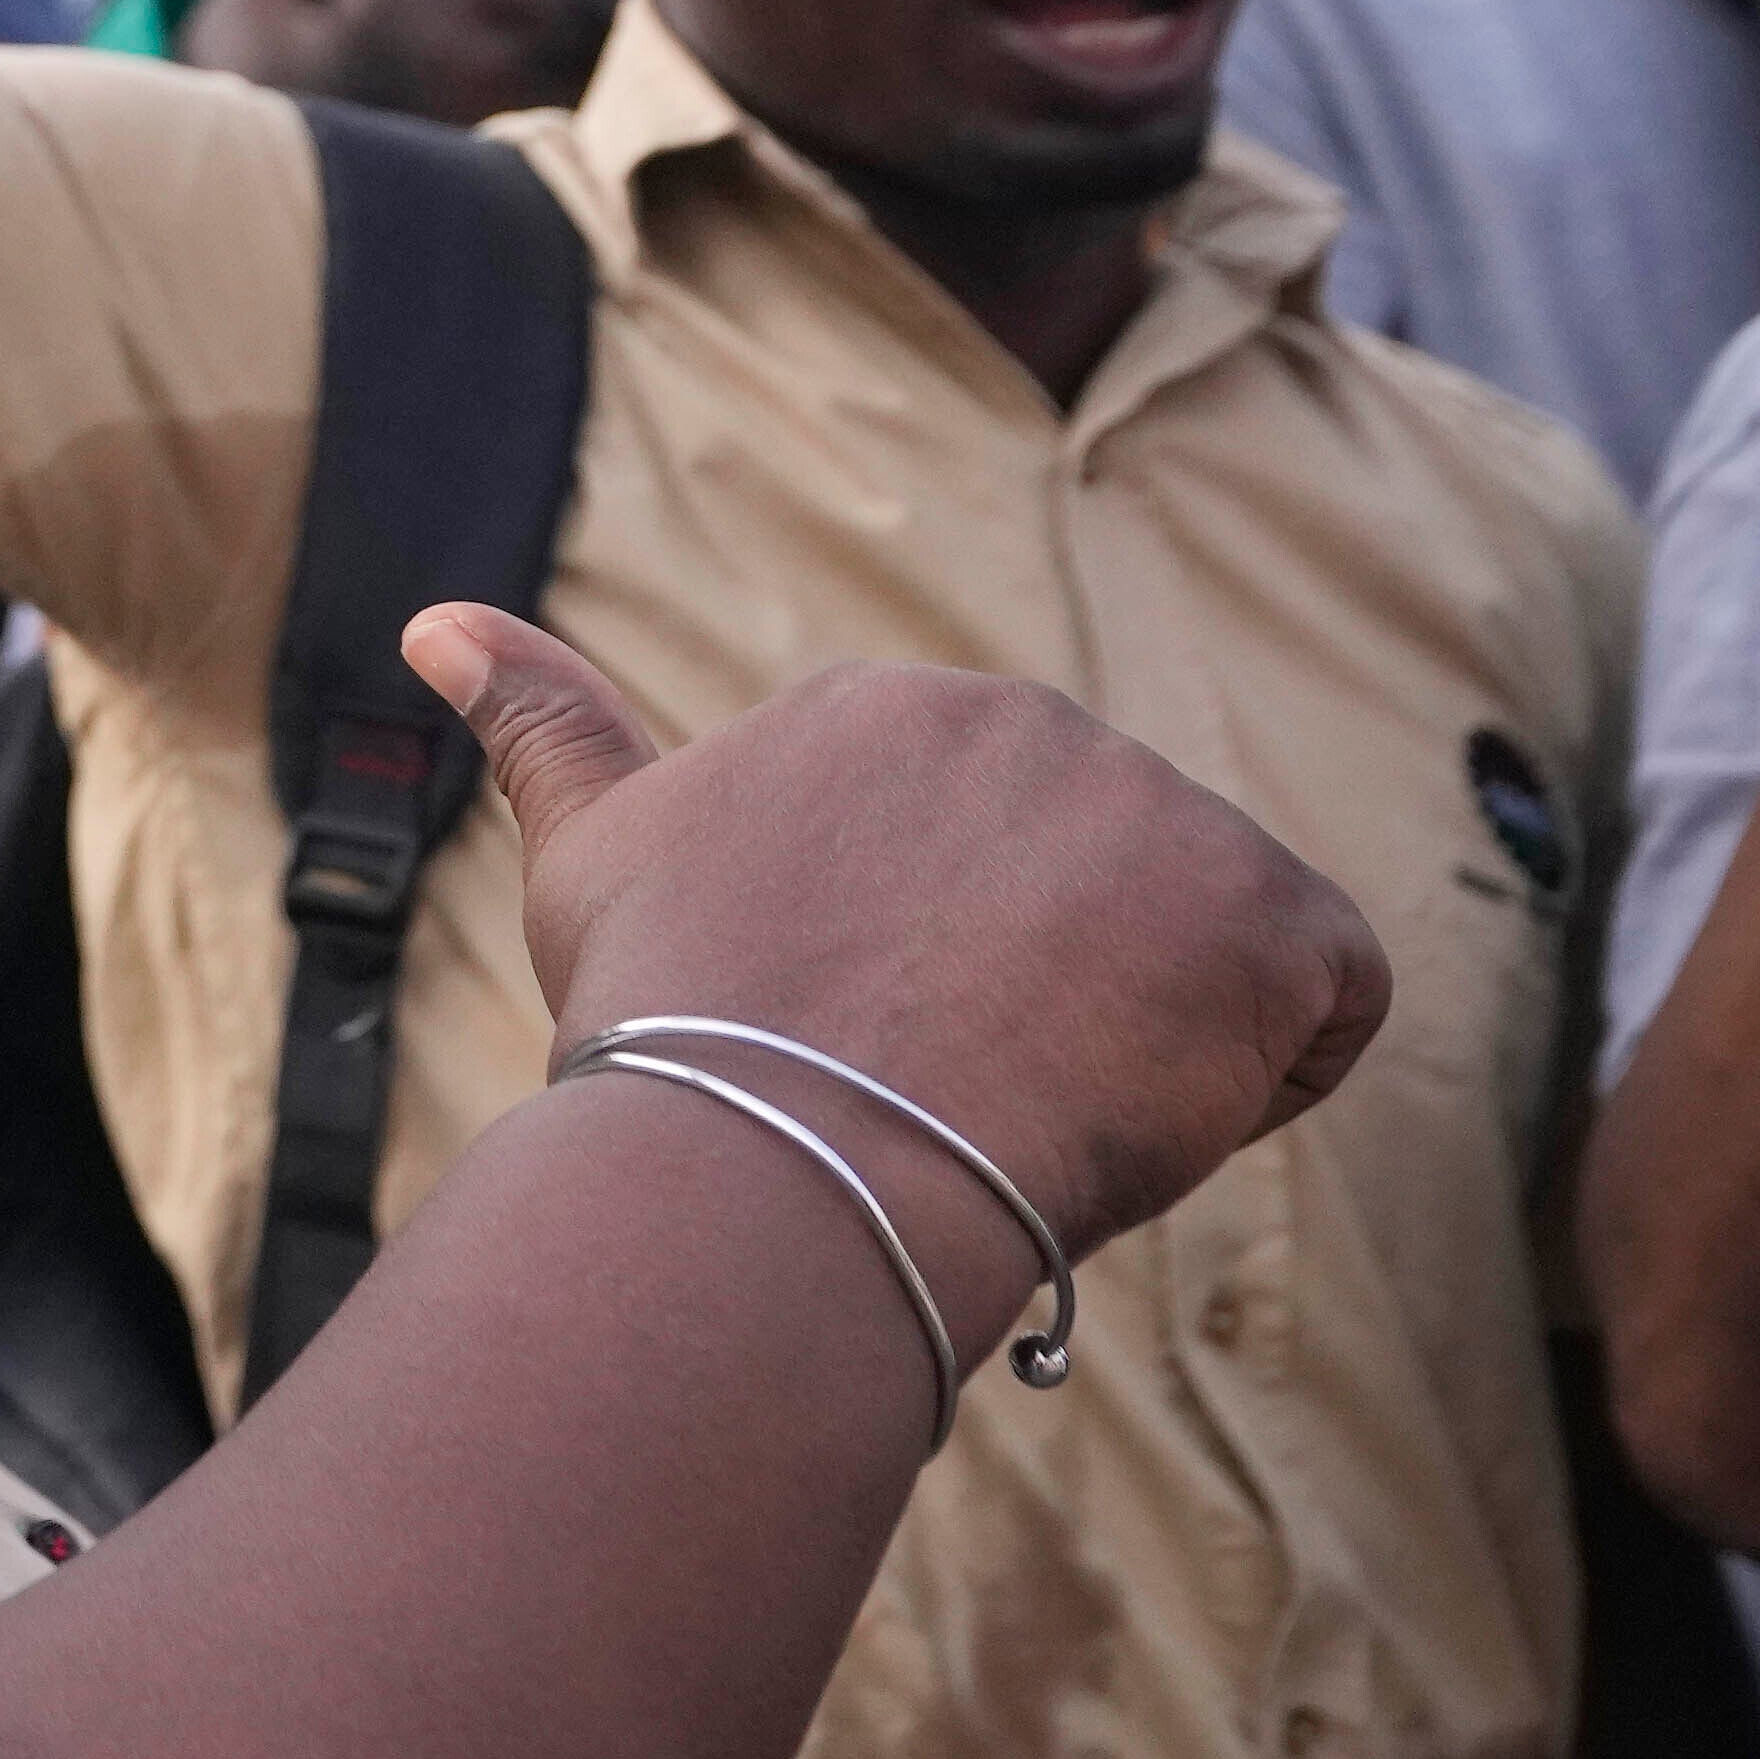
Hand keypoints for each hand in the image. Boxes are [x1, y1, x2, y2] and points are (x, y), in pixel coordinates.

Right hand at [417, 602, 1385, 1273]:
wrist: (785, 1141)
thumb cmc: (677, 1018)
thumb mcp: (596, 851)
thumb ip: (542, 721)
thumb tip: (433, 617)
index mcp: (890, 708)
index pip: (986, 858)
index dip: (943, 973)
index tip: (876, 1043)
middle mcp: (1035, 721)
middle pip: (1104, 897)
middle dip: (1054, 997)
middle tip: (947, 1090)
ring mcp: (1163, 811)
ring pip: (1208, 955)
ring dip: (1148, 1040)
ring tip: (1028, 1106)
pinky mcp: (1273, 914)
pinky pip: (1326, 1004)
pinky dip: (1268, 1077)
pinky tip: (1143, 1111)